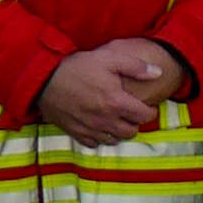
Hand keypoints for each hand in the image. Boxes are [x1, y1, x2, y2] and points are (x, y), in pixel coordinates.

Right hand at [36, 42, 166, 148]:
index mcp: (116, 103)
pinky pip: (94, 144)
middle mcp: (105, 120)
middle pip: (131, 132)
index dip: (150, 111)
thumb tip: (158, 73)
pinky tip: (100, 127)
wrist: (44, 79)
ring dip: (119, 132)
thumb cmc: (78, 67)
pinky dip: (101, 138)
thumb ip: (136, 66)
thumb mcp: (110, 58)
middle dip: (135, 123)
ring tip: (117, 120)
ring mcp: (89, 129)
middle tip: (132, 113)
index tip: (147, 106)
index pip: (144, 116)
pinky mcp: (75, 133)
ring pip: (114, 140)